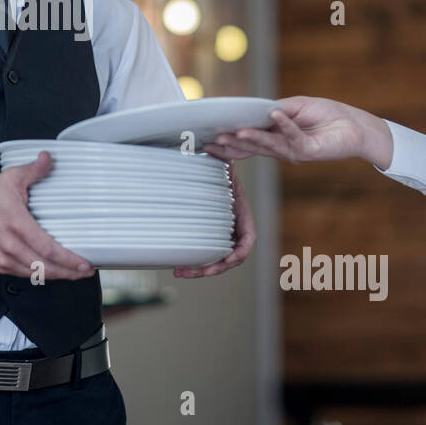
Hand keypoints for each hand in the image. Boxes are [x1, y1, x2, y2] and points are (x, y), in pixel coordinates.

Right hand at [0, 151, 94, 279]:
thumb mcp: (11, 177)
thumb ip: (33, 170)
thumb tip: (48, 158)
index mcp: (16, 222)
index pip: (46, 247)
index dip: (67, 259)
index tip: (83, 263)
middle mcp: (10, 243)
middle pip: (44, 266)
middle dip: (68, 272)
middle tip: (85, 271)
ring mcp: (4, 256)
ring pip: (35, 274)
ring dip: (57, 275)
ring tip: (74, 273)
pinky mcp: (0, 264)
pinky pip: (24, 275)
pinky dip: (41, 275)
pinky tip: (54, 271)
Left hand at [173, 161, 254, 278]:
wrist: (213, 177)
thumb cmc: (220, 171)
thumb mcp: (224, 166)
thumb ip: (224, 160)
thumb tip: (219, 152)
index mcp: (244, 220)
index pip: (246, 244)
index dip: (237, 255)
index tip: (226, 260)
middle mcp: (236, 233)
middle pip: (229, 259)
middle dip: (212, 268)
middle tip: (194, 272)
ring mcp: (224, 239)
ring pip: (216, 262)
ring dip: (199, 270)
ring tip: (180, 272)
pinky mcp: (211, 241)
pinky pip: (206, 256)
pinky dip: (195, 263)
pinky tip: (179, 265)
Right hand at [202, 95, 376, 164]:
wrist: (356, 126)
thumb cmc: (327, 115)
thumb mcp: (295, 107)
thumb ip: (276, 110)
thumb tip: (257, 109)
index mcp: (275, 139)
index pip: (247, 143)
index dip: (228, 142)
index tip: (207, 140)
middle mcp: (282, 149)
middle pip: (252, 148)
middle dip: (232, 144)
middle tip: (211, 141)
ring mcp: (294, 152)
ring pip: (268, 145)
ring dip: (251, 138)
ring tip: (235, 132)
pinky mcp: (309, 151)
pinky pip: (293, 136)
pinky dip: (284, 124)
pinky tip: (274, 114)